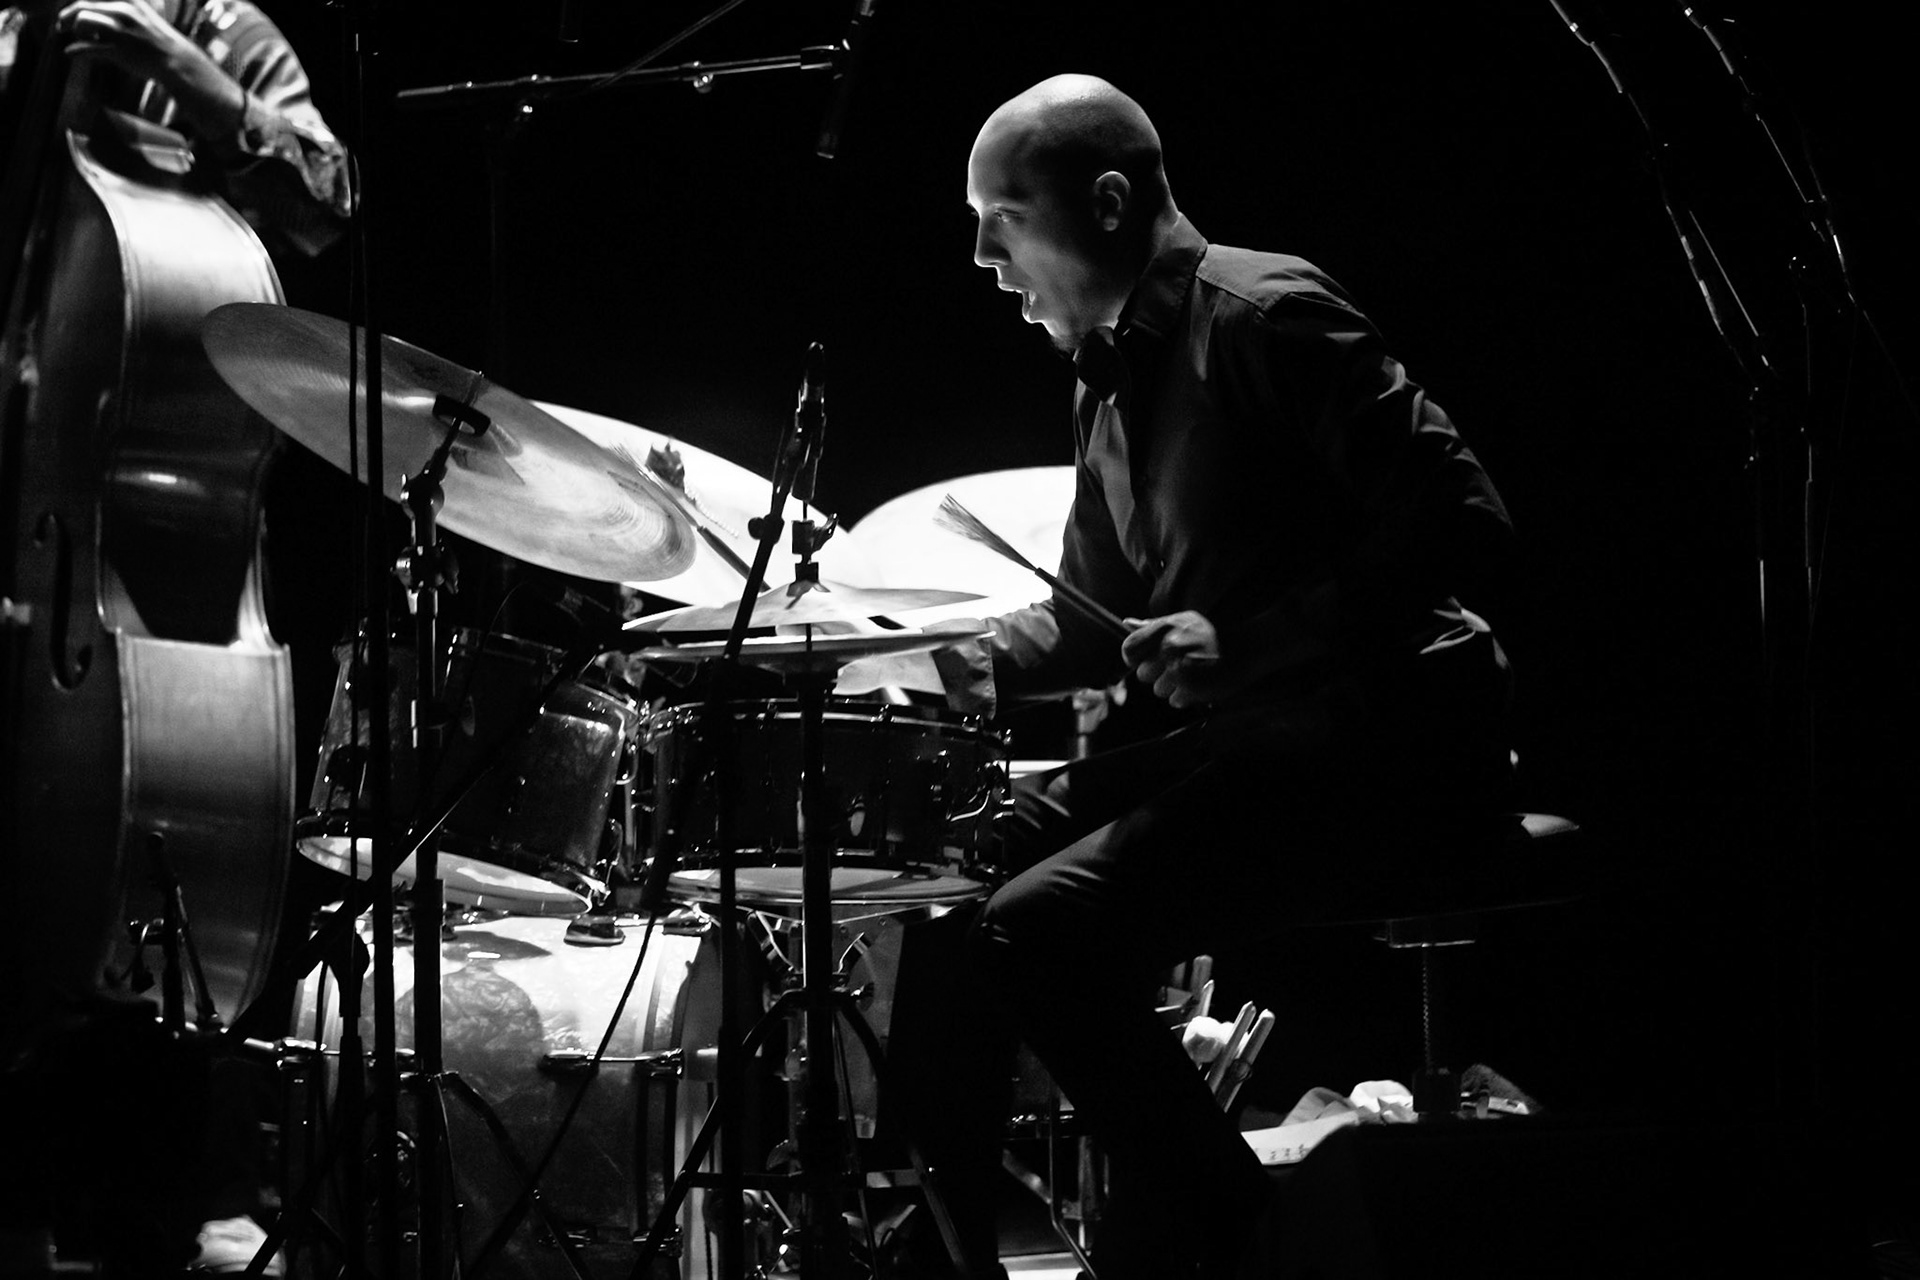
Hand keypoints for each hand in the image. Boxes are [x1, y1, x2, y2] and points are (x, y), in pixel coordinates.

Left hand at [56, 0, 242, 136]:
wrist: (179, 62)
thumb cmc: (159, 43)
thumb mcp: (143, 16)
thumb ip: (122, 12)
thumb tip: (95, 15)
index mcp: (128, 2)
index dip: (77, 6)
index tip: (71, 14)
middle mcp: (123, 12)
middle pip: (82, 6)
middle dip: (67, 16)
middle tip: (61, 26)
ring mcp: (121, 31)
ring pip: (83, 21)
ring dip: (75, 31)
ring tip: (78, 39)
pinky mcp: (119, 50)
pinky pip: (88, 47)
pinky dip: (75, 51)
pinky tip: (70, 54)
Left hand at [1120, 610, 1228, 708]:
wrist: (1248, 647)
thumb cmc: (1212, 635)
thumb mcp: (1184, 621)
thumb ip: (1153, 625)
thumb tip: (1126, 623)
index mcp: (1164, 629)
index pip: (1129, 649)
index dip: (1136, 658)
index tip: (1149, 660)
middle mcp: (1169, 647)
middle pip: (1143, 674)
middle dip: (1158, 674)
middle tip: (1180, 665)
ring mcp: (1180, 668)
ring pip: (1159, 690)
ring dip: (1174, 687)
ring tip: (1194, 674)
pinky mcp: (1191, 688)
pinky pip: (1175, 701)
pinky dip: (1188, 696)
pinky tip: (1201, 683)